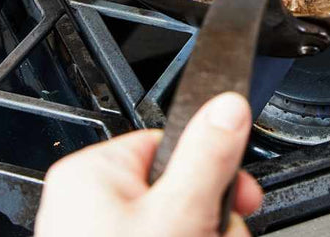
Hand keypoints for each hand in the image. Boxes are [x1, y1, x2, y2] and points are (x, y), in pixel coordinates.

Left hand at [34, 92, 263, 236]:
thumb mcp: (179, 212)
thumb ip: (208, 157)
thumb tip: (229, 105)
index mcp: (93, 171)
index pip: (170, 142)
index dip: (212, 169)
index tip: (241, 194)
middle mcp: (88, 202)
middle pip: (180, 187)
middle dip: (209, 214)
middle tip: (215, 236)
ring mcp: (97, 234)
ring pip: (177, 220)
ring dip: (205, 234)